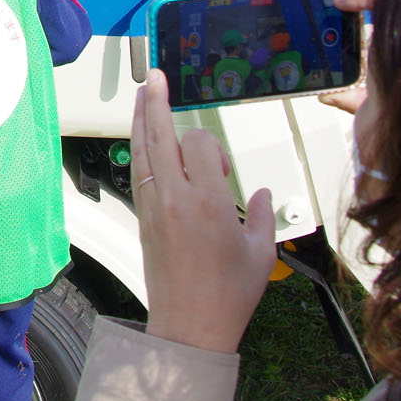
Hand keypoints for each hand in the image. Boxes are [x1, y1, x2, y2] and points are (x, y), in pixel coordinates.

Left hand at [131, 70, 275, 353]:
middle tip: (155, 75)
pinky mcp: (143, 217)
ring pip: (143, 150)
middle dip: (156, 101)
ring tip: (142, 93)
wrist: (189, 326)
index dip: (209, 146)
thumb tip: (261, 194)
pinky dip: (138, 148)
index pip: (197, 145)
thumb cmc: (228, 294)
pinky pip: (138, 171)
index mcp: (209, 202)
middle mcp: (176, 198)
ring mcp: (155, 206)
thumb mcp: (261, 253)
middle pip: (161, 136)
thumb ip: (263, 215)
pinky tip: (140, 135)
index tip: (220, 169)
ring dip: (141, 118)